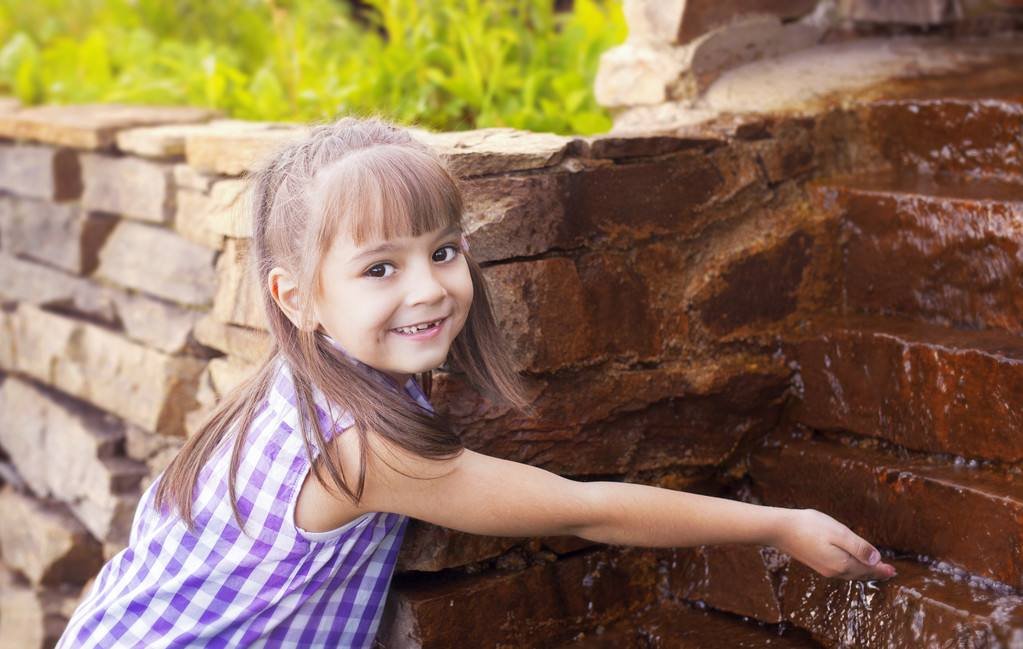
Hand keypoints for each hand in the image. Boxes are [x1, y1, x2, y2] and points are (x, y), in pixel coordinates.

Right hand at [773, 508, 896, 580]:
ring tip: (873, 569)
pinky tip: (851, 564)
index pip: (868, 569)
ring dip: (863, 572)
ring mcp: (824, 569)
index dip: (882, 569)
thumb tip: (877, 560)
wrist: (780, 529)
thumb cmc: (810, 526)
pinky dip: (852, 569)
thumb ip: (859, 547)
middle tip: (888, 572)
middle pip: (860, 574)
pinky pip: (841, 571)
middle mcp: (835, 571)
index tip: (893, 571)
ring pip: (850, 574)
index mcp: (843, 564)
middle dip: (874, 572)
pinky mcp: (817, 564)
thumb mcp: (839, 532)